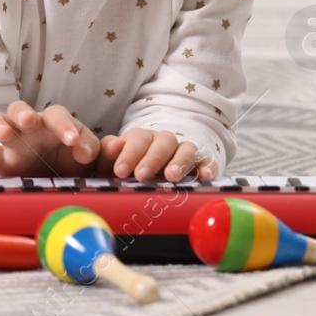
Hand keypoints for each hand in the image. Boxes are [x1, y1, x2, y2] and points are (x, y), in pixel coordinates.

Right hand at [0, 101, 101, 176]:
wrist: (56, 186)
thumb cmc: (71, 164)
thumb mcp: (88, 158)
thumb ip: (102, 151)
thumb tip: (119, 145)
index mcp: (54, 124)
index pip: (58, 116)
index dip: (65, 126)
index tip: (73, 143)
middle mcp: (30, 127)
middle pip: (22, 109)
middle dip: (25, 114)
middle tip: (30, 122)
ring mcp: (12, 141)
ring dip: (0, 125)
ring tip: (5, 134)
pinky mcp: (0, 160)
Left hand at [99, 128, 215, 181]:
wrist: (147, 176)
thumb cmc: (127, 169)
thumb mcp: (112, 162)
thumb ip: (108, 153)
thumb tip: (115, 143)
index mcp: (141, 138)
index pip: (137, 138)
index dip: (129, 154)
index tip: (120, 171)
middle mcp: (164, 142)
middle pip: (163, 142)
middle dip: (152, 159)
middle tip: (141, 176)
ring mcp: (183, 152)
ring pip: (186, 148)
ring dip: (180, 161)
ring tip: (172, 177)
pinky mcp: (200, 165)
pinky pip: (207, 162)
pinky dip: (207, 167)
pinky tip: (205, 177)